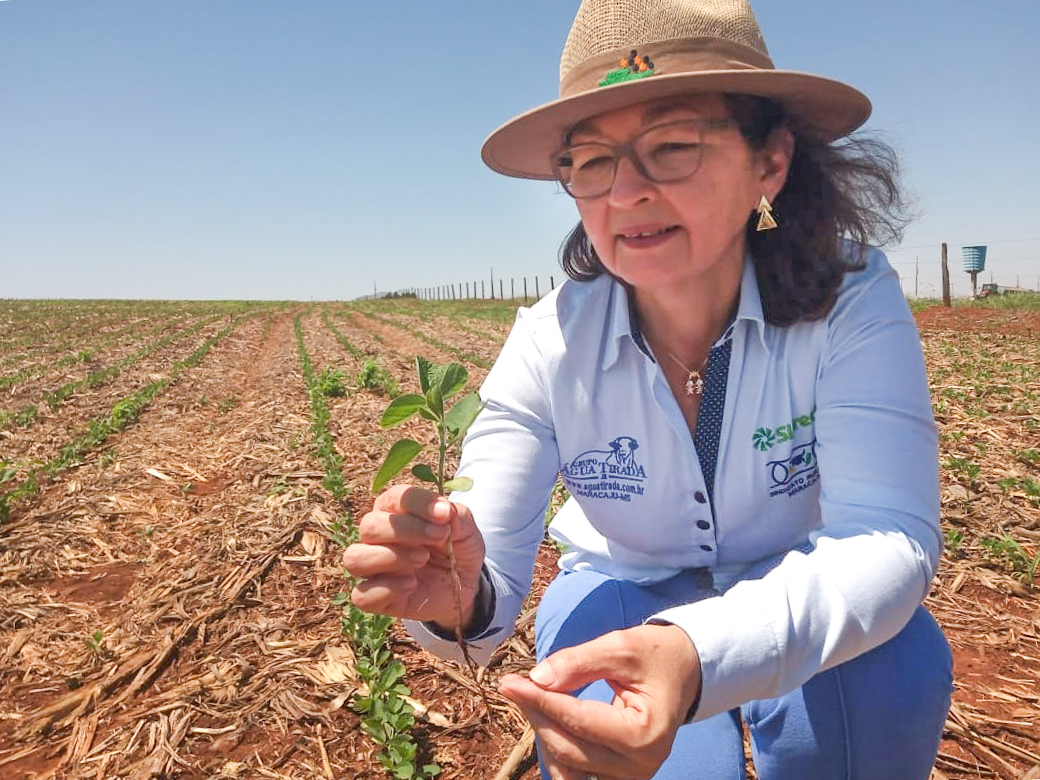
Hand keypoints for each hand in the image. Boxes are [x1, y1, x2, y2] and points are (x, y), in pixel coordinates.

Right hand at [341, 484, 485, 630]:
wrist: (466, 585)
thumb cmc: (458, 548)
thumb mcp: (467, 529)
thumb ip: (456, 516)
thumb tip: (443, 512)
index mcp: (395, 512)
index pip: (393, 498)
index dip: (417, 503)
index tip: (444, 514)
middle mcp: (378, 537)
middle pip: (369, 526)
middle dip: (405, 530)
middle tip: (438, 537)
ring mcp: (375, 568)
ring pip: (354, 558)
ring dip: (389, 557)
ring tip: (421, 558)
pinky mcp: (377, 597)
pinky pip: (361, 595)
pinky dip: (385, 589)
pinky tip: (412, 584)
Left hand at [499, 623, 701, 779]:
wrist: (684, 672)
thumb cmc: (656, 655)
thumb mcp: (621, 646)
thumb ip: (579, 661)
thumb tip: (536, 679)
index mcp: (645, 732)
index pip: (579, 720)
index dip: (540, 701)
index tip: (510, 683)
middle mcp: (640, 764)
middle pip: (569, 749)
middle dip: (538, 715)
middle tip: (515, 685)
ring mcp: (631, 776)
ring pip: (568, 768)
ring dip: (545, 735)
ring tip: (532, 701)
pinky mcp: (620, 777)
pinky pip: (577, 773)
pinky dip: (558, 750)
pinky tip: (547, 721)